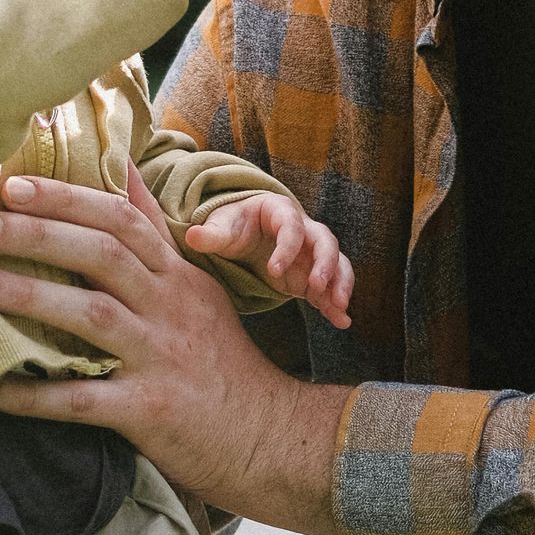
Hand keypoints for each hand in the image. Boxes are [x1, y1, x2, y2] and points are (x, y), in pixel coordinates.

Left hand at [0, 167, 347, 534]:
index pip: (122, 219)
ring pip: (90, 315)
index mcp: (177, 277)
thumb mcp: (196, 288)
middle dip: (39, 234)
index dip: (67, 197)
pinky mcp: (148, 410)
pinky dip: (28, 394)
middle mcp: (169, 308)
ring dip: (27, 295)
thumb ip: (153, 231)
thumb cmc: (220, 361)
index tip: (14, 186)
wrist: (265, 436)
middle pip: (103, 254)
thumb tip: (120, 166)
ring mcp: (160, 358)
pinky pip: (78, 399)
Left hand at [184, 192, 353, 327]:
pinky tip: (341, 322)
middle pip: (325, 242)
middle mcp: (304, 230)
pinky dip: (336, 304)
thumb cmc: (233, 226)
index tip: (273, 271)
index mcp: (280, 212)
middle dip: (325, 264)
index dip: (286, 247)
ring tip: (339, 307)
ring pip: (337, 264)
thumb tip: (192, 235)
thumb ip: (210, 234)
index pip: (291, 225)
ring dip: (340, 284)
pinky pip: (331, 287)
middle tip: (316, 286)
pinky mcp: (312, 275)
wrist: (244, 235)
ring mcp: (312, 254)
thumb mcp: (221, 228)